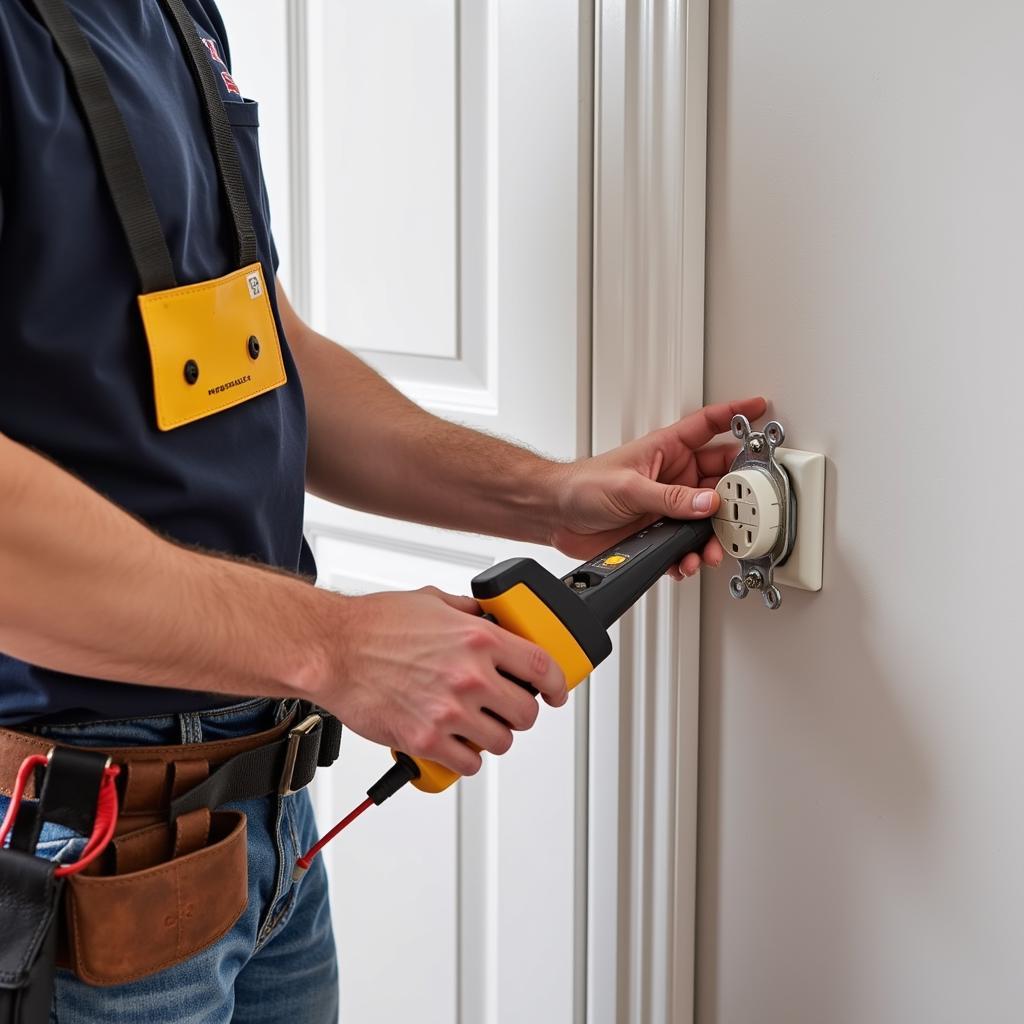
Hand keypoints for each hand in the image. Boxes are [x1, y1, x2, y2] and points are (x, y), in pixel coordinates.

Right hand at [326, 587, 567, 775]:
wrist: (331, 650)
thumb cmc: (373, 625)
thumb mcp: (432, 601)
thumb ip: (468, 612)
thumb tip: (489, 616)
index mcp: (478, 639)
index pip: (542, 666)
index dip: (557, 684)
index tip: (555, 692)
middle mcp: (470, 676)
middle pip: (526, 711)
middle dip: (521, 713)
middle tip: (507, 709)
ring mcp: (449, 711)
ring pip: (501, 741)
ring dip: (495, 737)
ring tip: (478, 727)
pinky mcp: (426, 740)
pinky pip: (469, 763)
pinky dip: (467, 758)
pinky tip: (456, 745)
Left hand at [548, 397, 766, 579]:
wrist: (556, 516)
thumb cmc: (582, 485)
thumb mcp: (629, 487)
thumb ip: (670, 497)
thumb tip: (707, 502)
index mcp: (666, 449)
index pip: (708, 424)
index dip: (735, 414)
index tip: (760, 408)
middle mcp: (673, 475)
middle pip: (720, 479)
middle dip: (735, 497)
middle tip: (743, 512)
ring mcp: (668, 504)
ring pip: (707, 517)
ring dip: (712, 535)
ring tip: (707, 550)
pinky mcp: (659, 531)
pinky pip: (686, 543)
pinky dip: (689, 555)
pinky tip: (684, 562)